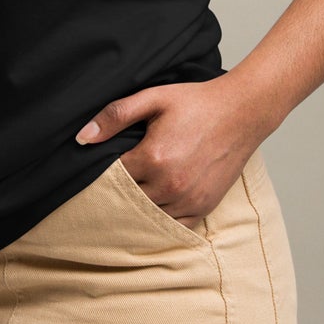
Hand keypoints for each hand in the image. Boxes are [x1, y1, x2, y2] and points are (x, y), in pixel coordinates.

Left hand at [75, 74, 275, 227]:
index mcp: (154, 158)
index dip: (102, 172)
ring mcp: (190, 200)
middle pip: (128, 199)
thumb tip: (82, 138)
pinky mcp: (205, 207)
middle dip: (117, 191)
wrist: (240, 112)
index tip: (98, 165)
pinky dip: (160, 218)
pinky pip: (174, 225)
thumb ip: (114, 116)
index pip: (112, 177)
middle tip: (109, 182)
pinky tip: (152, 205)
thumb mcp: (151, 98)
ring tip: (130, 192)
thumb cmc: (195, 103)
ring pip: (149, 215)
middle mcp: (171, 184)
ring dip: (137, 206)